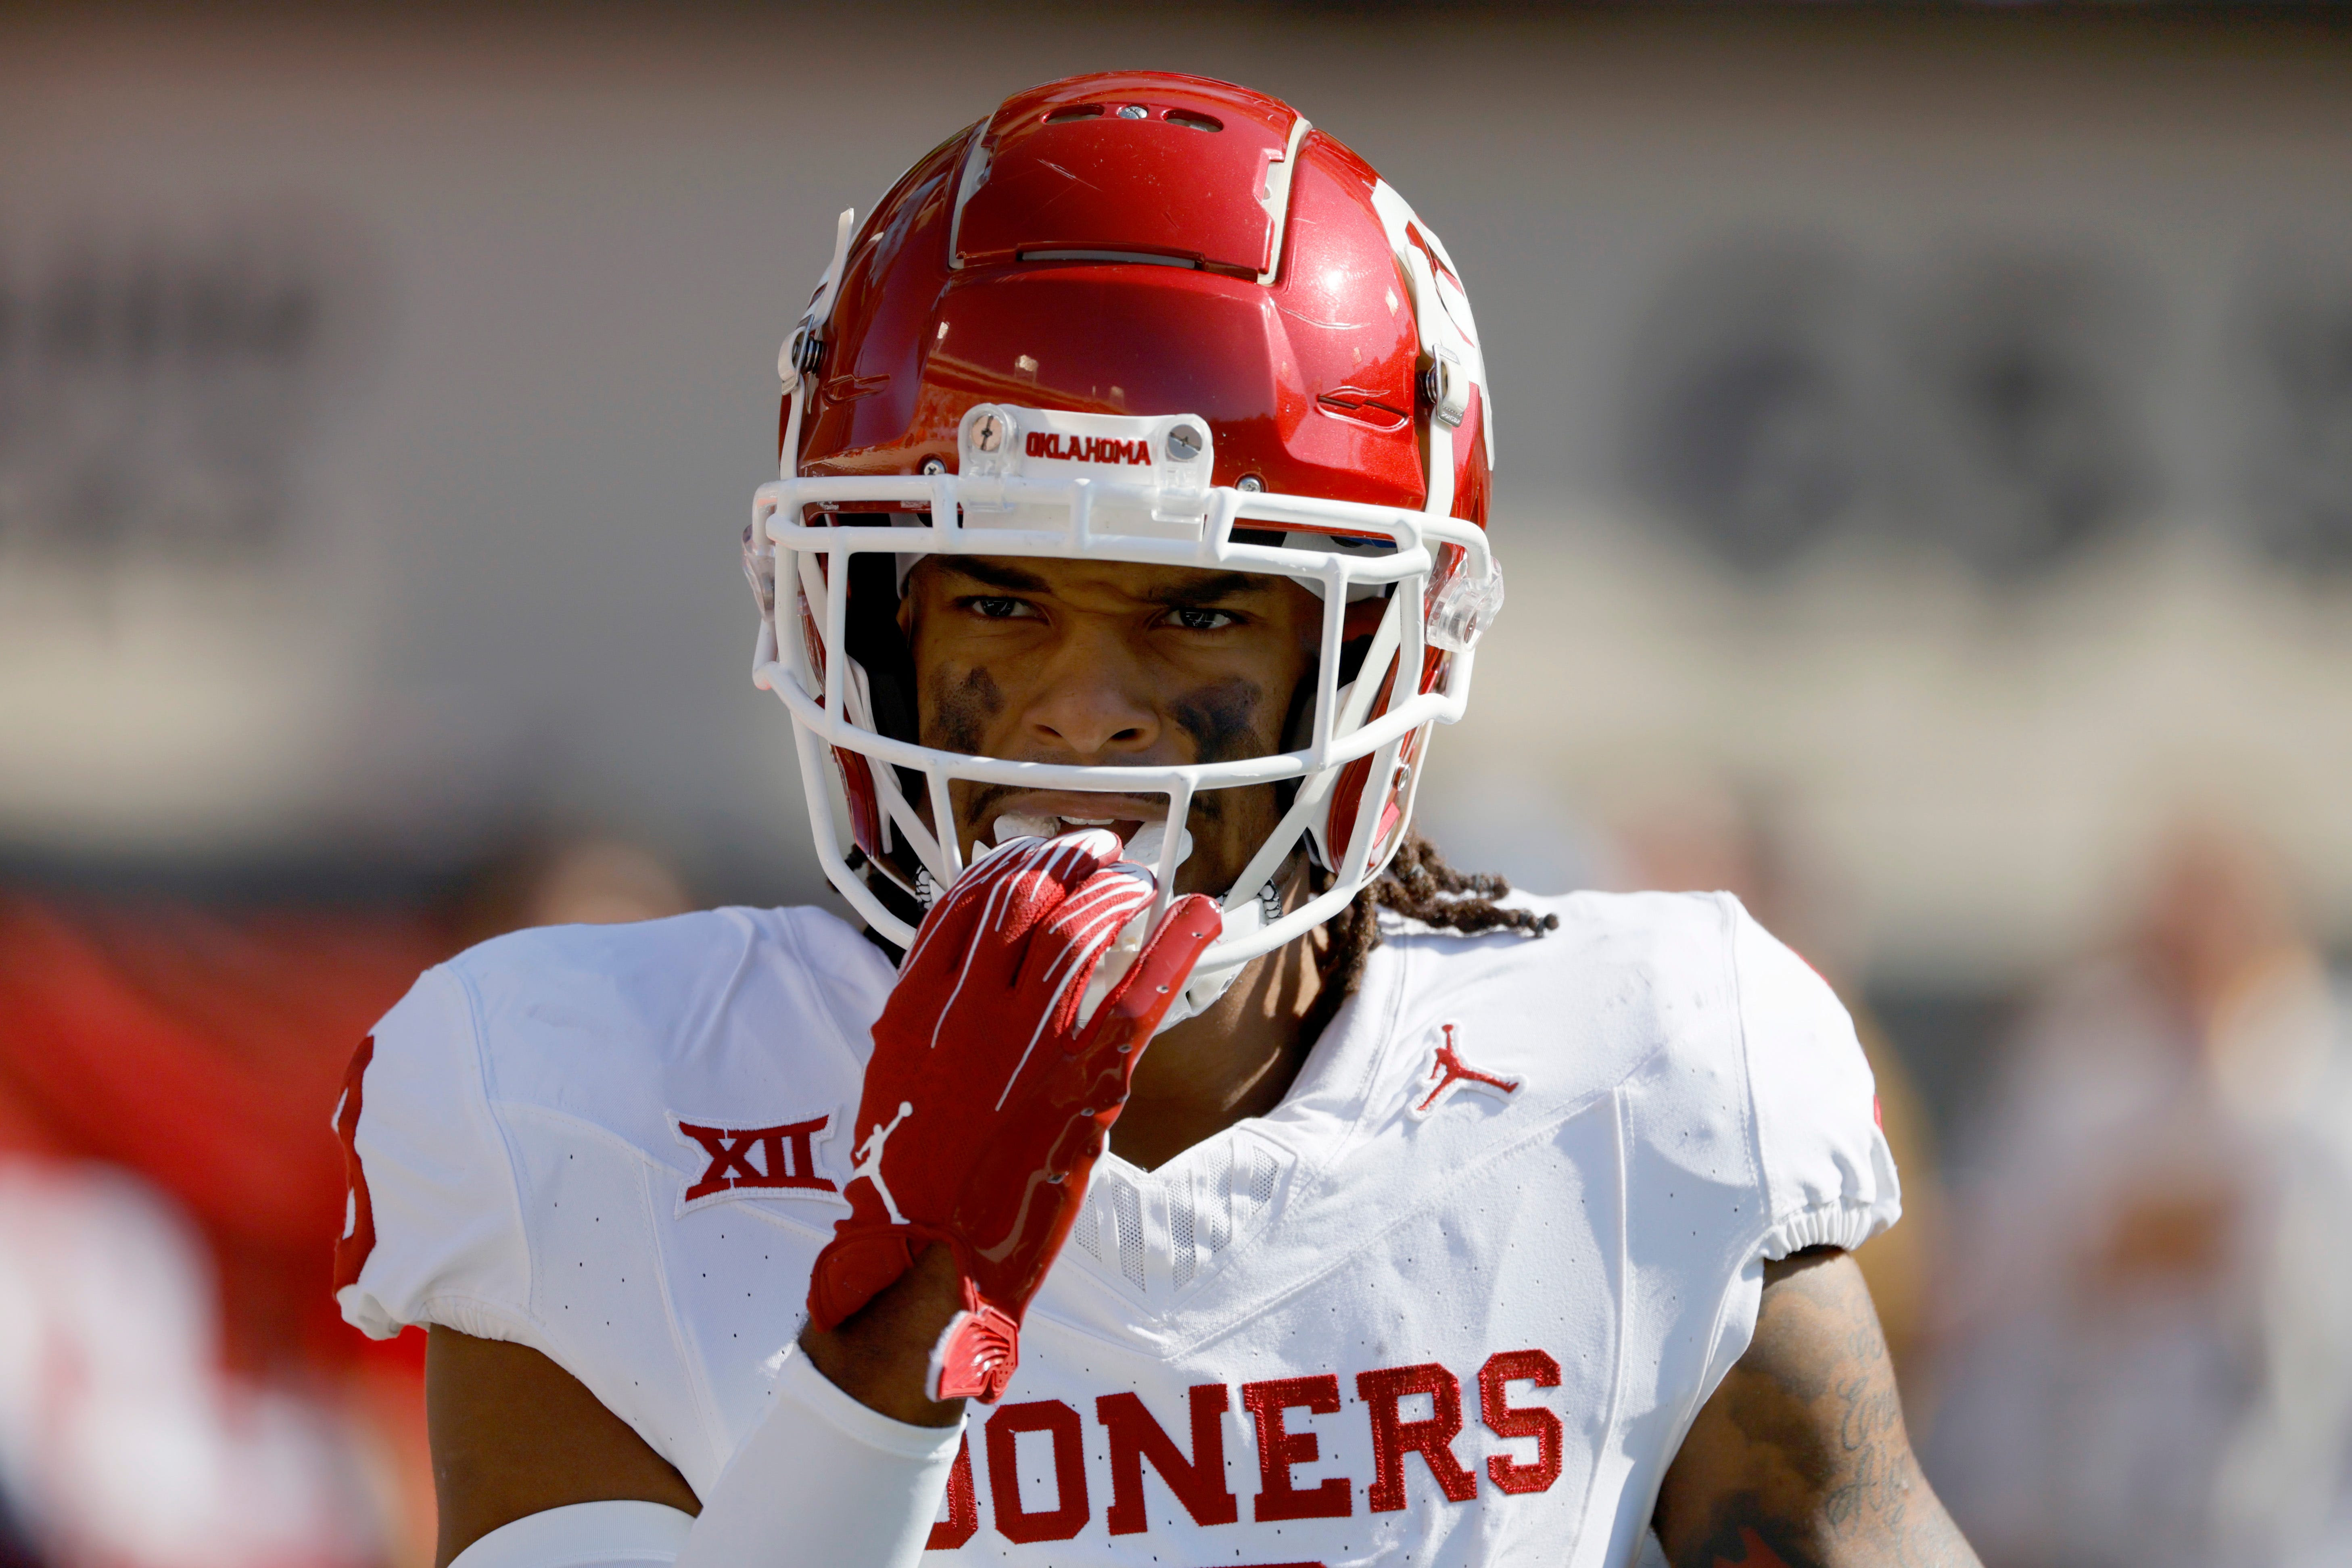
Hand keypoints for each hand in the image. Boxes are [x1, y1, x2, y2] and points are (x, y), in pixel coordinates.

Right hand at [808, 830, 1219, 1401]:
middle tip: (1099, 850)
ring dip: (1116, 893)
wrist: (921, 1262)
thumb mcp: (895, 1081)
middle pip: (1026, 898)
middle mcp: (970, 1009)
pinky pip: (1137, 993)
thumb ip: (928, 1019)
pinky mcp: (1084, 1082)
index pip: (966, 902)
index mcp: (916, 1007)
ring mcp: (1029, 1042)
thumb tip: (956, 973)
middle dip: (1068, 863)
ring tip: (1137, 880)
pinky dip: (1174, 946)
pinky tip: (1198, 912)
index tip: (1035, 853)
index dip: (1009, 865)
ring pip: (1080, 931)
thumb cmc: (905, 1183)